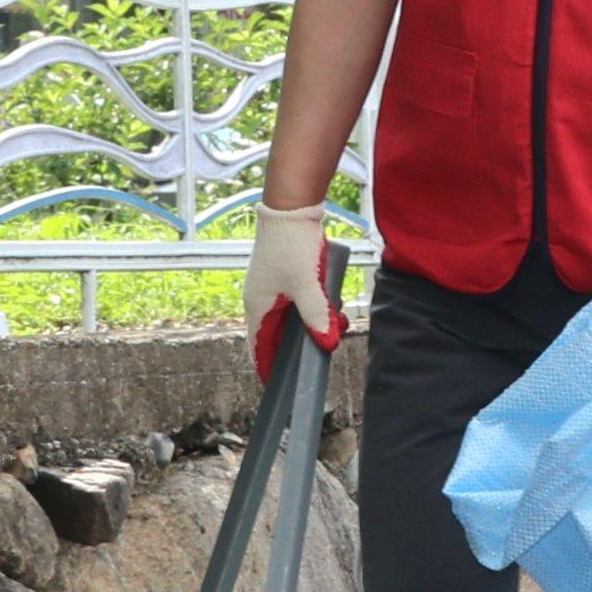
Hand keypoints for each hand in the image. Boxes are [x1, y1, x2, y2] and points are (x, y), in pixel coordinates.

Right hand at [245, 199, 341, 363]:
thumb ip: (317, 316)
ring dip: (311, 323)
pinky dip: (312, 306)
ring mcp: (272, 287)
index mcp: (257, 306)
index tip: (281, 383)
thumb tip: (326, 343)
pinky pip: (297, 300)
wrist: (291, 207)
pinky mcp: (285, 275)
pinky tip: (331, 305)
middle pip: (277, 334)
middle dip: (300, 343)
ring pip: (290, 316)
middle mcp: (260, 299)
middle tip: (322, 348)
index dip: (269, 366)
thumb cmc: (291, 246)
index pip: (258, 347)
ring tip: (334, 324)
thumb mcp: (307, 285)